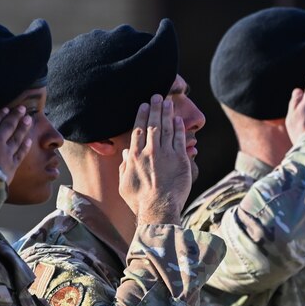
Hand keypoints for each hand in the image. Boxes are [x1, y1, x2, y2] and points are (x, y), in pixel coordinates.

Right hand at [0, 106, 33, 179]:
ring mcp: (6, 152)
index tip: (7, 109)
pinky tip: (29, 140)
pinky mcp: (12, 164)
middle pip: (8, 125)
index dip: (0, 114)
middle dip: (15, 116)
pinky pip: (20, 153)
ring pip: (17, 137)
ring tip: (29, 119)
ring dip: (23, 127)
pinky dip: (25, 146)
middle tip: (22, 109)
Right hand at [119, 94, 191, 224]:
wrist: (159, 209)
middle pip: (152, 125)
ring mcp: (166, 154)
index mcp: (135, 156)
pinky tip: (178, 119)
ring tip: (167, 102)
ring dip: (167, 113)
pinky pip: (179, 139)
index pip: (138, 130)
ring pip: (166, 128)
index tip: (143, 105)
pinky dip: (179, 127)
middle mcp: (150, 152)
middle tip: (156, 96)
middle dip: (154, 108)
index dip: (141, 115)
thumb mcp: (124, 185)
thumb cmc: (140, 201)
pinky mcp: (180, 159)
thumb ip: (124, 167)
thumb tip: (126, 152)